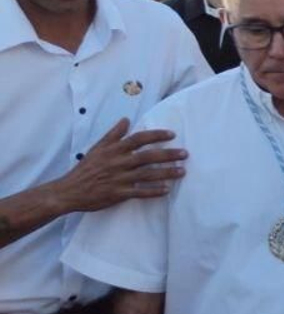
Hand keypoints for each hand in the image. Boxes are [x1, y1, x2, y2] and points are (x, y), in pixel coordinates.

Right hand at [57, 120, 186, 212]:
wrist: (69, 191)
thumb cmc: (86, 169)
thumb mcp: (97, 148)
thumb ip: (113, 134)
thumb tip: (126, 119)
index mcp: (113, 150)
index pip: (138, 139)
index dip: (155, 135)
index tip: (172, 134)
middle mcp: (118, 163)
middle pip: (147, 156)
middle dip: (168, 154)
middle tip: (185, 154)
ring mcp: (118, 179)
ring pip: (146, 174)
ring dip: (166, 173)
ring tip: (182, 171)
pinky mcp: (117, 194)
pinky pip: (139, 192)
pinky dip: (153, 191)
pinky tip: (167, 190)